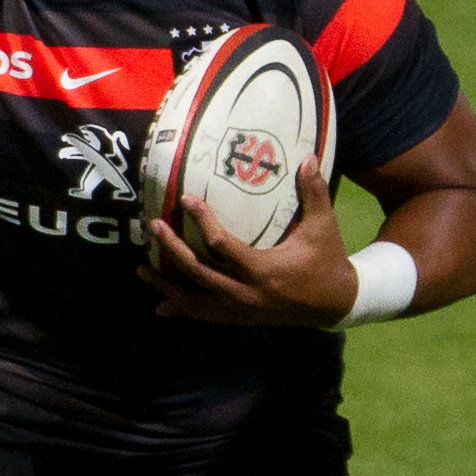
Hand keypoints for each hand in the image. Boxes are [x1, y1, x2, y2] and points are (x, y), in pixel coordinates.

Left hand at [144, 163, 358, 327]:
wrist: (336, 303)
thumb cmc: (327, 261)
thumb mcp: (324, 227)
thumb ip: (314, 193)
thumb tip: (308, 157)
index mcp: (264, 270)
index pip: (223, 246)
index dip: (203, 222)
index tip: (186, 200)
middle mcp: (246, 293)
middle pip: (198, 273)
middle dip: (172, 251)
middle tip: (154, 227)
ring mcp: (240, 309)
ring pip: (194, 299)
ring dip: (166, 285)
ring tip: (140, 271)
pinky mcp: (239, 317)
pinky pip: (205, 314)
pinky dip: (182, 309)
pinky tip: (161, 306)